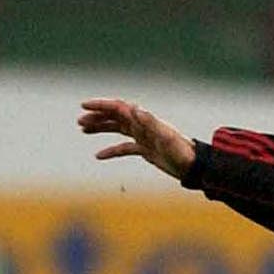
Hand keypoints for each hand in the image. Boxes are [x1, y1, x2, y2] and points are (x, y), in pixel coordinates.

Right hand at [77, 98, 195, 178]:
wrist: (194, 167)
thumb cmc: (182, 151)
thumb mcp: (165, 137)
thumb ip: (150, 122)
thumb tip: (134, 108)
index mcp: (145, 120)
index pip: (119, 108)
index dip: (101, 105)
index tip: (84, 106)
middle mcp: (143, 126)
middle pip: (115, 117)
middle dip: (97, 117)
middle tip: (80, 122)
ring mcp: (143, 137)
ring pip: (117, 129)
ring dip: (100, 128)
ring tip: (84, 130)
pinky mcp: (145, 150)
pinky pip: (124, 148)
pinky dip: (111, 151)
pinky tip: (98, 155)